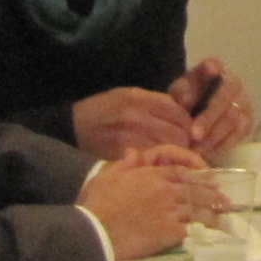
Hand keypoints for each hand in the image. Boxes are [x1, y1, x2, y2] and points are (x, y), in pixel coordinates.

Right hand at [71, 86, 198, 156]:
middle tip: (182, 147)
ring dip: (173, 154)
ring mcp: (131, 138)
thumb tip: (184, 112)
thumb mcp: (128, 95)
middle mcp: (138, 117)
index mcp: (140, 99)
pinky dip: (157, 164)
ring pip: (168, 150)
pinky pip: (151, 162)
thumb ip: (155, 102)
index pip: (180, 113)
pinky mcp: (124, 156)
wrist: (72, 128)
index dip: (188, 124)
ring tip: (170, 156)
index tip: (187, 131)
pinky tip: (155, 164)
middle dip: (184, 141)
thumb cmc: (102, 110)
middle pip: (179, 133)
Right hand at [77, 149, 212, 257]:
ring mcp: (169, 210)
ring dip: (213, 212)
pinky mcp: (169, 232)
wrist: (96, 230)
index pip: (181, 172)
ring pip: (197, 208)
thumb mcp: (108, 175)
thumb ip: (124, 164)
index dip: (198, 176)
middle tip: (224, 199)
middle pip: (195, 189)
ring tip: (224, 215)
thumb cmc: (98, 203)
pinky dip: (203, 229)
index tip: (210, 180)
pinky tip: (211, 231)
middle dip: (211, 194)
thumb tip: (133, 152)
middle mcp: (165, 190)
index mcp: (152, 175)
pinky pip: (191, 228)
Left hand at [173, 59, 256, 155]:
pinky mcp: (248, 122)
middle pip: (225, 98)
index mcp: (214, 68)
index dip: (211, 69)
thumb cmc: (186, 101)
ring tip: (197, 148)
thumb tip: (186, 102)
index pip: (213, 65)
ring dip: (214, 136)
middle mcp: (233, 82)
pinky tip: (207, 151)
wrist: (198, 117)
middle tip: (193, 136)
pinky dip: (221, 145)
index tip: (209, 72)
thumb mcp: (178, 94)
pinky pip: (238, 134)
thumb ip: (181, 94)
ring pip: (233, 119)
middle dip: (209, 119)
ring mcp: (244, 102)